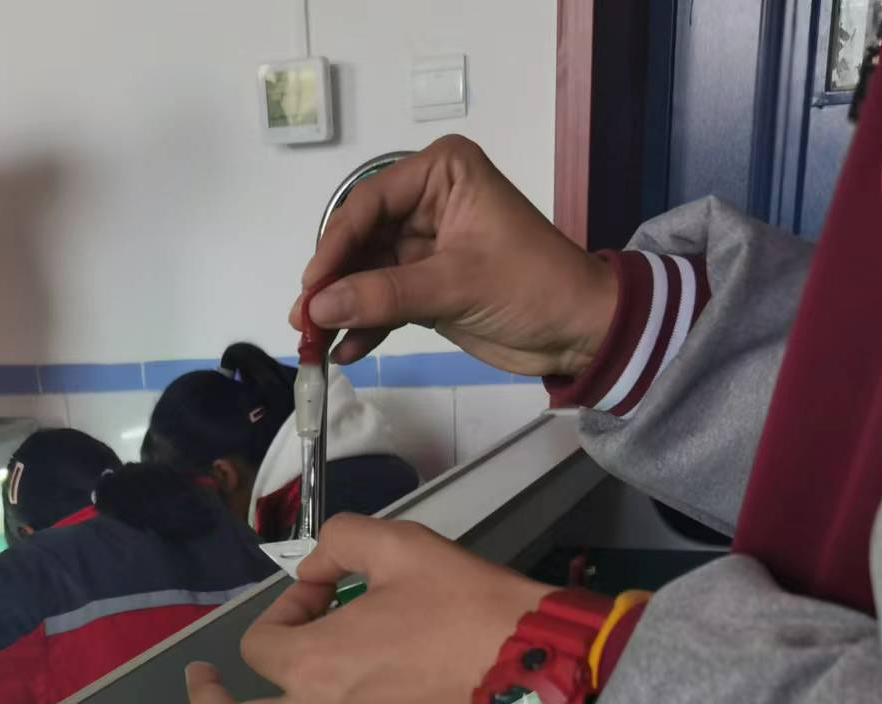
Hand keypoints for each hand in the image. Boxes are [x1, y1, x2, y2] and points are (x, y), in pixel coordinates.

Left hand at [185, 514, 541, 703]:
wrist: (533, 673)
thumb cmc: (469, 609)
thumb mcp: (400, 545)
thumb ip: (341, 542)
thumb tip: (316, 567)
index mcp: (311, 665)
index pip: (259, 645)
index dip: (280, 612)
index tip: (317, 598)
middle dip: (210, 701)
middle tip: (205, 684)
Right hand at [292, 135, 616, 377]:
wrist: (579, 331)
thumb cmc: (533, 286)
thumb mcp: (454, 286)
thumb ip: (383, 296)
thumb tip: (319, 306)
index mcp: (443, 173)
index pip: (370, 203)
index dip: (334, 245)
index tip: (310, 287)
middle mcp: (429, 200)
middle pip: (361, 238)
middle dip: (332, 282)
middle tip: (303, 321)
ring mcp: (425, 245)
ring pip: (366, 272)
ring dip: (342, 308)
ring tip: (315, 343)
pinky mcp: (427, 285)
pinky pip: (382, 300)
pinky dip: (364, 325)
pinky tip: (345, 351)